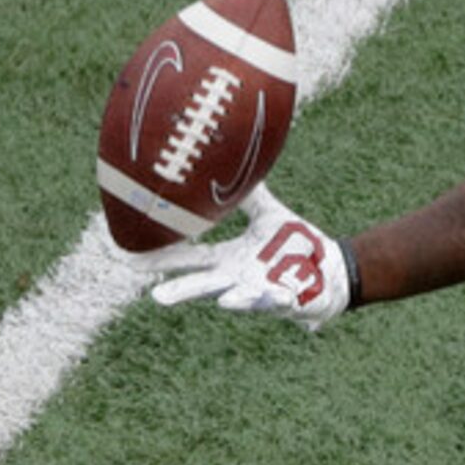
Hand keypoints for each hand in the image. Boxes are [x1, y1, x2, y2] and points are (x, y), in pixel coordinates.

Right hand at [144, 185, 355, 329]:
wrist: (332, 268)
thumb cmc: (296, 245)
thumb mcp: (270, 215)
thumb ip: (251, 195)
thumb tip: (236, 162)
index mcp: (230, 259)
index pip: (191, 258)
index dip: (163, 258)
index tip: (131, 257)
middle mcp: (239, 278)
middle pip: (205, 285)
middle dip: (182, 291)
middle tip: (156, 296)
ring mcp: (261, 291)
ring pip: (243, 297)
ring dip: (233, 299)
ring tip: (222, 301)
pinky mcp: (287, 299)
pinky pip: (279, 300)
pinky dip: (274, 298)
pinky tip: (273, 294)